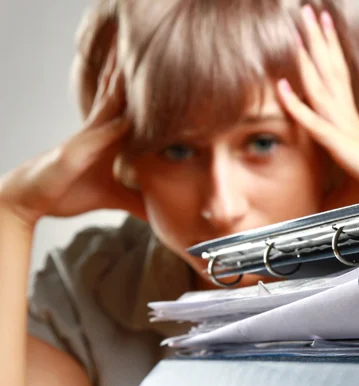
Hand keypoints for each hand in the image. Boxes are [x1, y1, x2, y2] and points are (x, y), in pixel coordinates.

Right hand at [0, 46, 144, 225]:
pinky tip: (129, 118)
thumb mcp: (112, 198)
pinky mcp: (75, 152)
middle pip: (122, 98)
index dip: (152, 93)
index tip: (178, 79)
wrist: (32, 199)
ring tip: (140, 64)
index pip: (136, 110)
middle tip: (156, 50)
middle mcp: (100, 131)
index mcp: (110, 138)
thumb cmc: (69, 191)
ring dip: (123, 87)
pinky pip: (97, 135)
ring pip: (109, 107)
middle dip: (137, 77)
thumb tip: (159, 214)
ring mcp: (87, 138)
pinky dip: (113, 127)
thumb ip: (135, 201)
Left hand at [277, 5, 358, 208]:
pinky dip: (297, 105)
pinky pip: (315, 123)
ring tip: (302, 24)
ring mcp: (345, 128)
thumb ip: (335, 187)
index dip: (326, 51)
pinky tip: (282, 86)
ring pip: (323, 84)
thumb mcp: (354, 183)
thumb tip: (323, 200)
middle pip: (330, 69)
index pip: (335, 77)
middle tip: (308, 11)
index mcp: (351, 121)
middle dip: (317, 38)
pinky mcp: (342, 147)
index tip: (319, 29)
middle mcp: (348, 117)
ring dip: (310, 53)